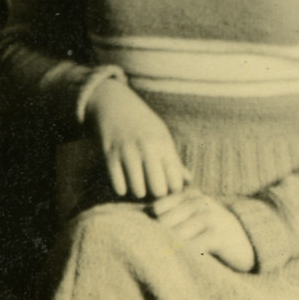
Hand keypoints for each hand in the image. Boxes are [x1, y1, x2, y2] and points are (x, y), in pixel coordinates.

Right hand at [84, 78, 188, 199]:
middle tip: (152, 190)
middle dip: (156, 195)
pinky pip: (119, 186)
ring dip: (139, 192)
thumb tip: (189, 181)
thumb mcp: (162, 136)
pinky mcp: (109, 154)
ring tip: (139, 186)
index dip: (173, 191)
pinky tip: (124, 182)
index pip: (176, 181)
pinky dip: (122, 189)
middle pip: (159, 190)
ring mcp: (127, 151)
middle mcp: (148, 148)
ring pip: (138, 191)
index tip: (168, 188)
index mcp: (164, 144)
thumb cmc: (143, 124)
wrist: (115, 103)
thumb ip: (174, 160)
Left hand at [151, 189, 255, 271]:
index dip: (148, 225)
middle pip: (164, 221)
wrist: (247, 240)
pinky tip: (181, 263)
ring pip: (176, 233)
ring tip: (160, 261)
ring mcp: (209, 217)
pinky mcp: (218, 235)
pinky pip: (193, 246)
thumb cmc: (213, 231)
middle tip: (148, 253)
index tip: (143, 239)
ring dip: (168, 248)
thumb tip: (138, 221)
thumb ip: (173, 215)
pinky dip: (184, 255)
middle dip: (156, 238)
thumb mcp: (194, 216)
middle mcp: (199, 202)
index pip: (157, 208)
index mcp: (189, 195)